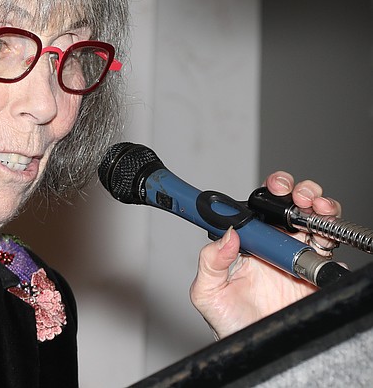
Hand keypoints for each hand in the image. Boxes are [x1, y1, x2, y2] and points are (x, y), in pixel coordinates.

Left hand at [189, 172, 341, 338]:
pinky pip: (332, 258)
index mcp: (248, 244)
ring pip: (316, 224)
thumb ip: (209, 261)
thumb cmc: (228, 323)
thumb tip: (227, 234)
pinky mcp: (317, 279)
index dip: (271, 192)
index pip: (260, 208)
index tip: (277, 188)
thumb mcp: (207, 293)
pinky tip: (325, 250)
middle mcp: (275, 248)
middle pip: (293, 208)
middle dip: (302, 193)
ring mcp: (298, 261)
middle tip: (302, 196)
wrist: (251, 353)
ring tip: (320, 211)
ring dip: (322, 210)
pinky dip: (334, 248)